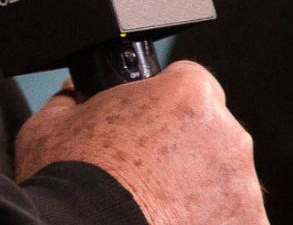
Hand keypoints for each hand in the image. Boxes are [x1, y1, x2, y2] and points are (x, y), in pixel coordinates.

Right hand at [13, 61, 264, 224]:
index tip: (147, 128)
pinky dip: (208, 222)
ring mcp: (242, 187)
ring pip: (225, 182)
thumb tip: (74, 93)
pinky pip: (232, 220)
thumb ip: (72, 99)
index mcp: (189, 95)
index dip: (164, 106)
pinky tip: (169, 223)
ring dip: (200, 192)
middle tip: (147, 175)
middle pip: (212, 134)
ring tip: (157, 210)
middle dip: (186, 151)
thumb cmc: (70, 185)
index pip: (190, 83)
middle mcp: (228, 135)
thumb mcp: (50, 126)